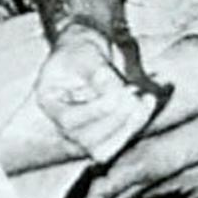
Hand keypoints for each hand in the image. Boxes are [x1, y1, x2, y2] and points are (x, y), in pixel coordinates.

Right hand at [35, 26, 158, 162]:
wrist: (88, 48)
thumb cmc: (82, 47)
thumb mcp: (86, 51)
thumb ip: (98, 71)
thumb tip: (116, 91)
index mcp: (49, 102)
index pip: (70, 121)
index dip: (100, 110)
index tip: (124, 88)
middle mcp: (62, 124)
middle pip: (87, 141)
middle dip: (117, 118)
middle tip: (135, 91)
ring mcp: (81, 134)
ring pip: (103, 150)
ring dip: (129, 126)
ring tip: (146, 99)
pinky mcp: (102, 135)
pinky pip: (118, 143)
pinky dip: (136, 125)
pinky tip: (147, 102)